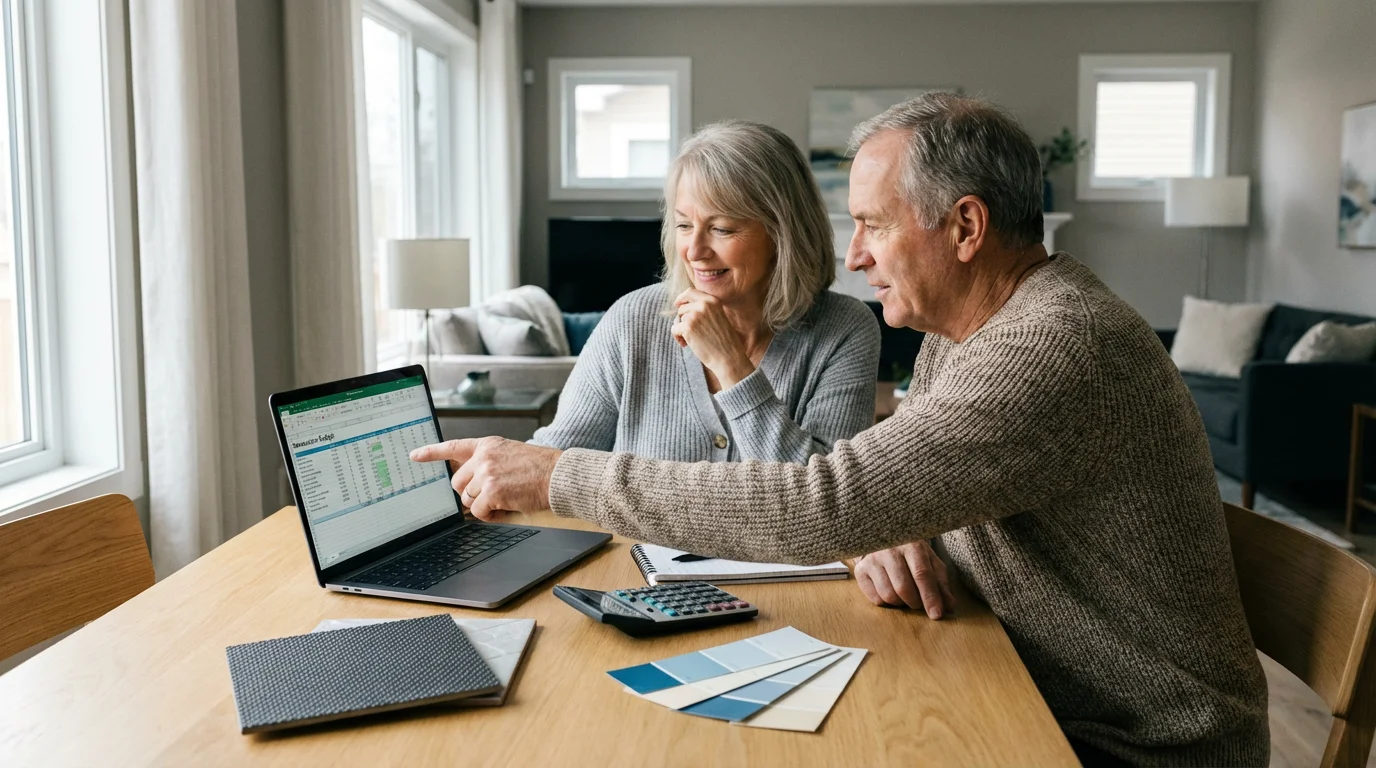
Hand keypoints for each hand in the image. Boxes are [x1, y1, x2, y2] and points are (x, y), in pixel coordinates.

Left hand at [409, 437, 561, 520]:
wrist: (557, 475)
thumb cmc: (539, 468)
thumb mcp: (510, 453)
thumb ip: (488, 461)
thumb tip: (469, 481)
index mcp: (487, 445)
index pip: (453, 447)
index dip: (432, 452)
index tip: (415, 455)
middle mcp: (484, 457)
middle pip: (458, 483)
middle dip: (470, 493)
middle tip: (489, 495)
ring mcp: (487, 473)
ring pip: (467, 499)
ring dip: (482, 505)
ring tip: (502, 500)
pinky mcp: (492, 491)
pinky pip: (479, 511)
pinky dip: (490, 515)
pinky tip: (504, 509)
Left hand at [672, 289, 754, 388]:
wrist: (728, 357)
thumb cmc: (723, 341)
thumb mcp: (718, 317)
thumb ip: (704, 309)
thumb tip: (681, 306)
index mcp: (713, 301)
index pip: (690, 292)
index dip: (681, 298)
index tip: (677, 304)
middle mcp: (704, 304)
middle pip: (682, 307)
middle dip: (682, 319)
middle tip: (688, 332)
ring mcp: (695, 315)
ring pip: (678, 319)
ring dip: (680, 330)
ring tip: (690, 341)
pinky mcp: (688, 327)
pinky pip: (674, 329)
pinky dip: (677, 338)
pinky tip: (686, 345)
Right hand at [853, 541, 956, 618]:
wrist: (882, 538)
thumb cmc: (911, 553)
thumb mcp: (930, 562)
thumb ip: (940, 583)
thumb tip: (950, 606)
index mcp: (911, 545)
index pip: (922, 574)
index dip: (930, 597)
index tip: (936, 614)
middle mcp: (889, 550)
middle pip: (903, 588)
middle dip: (915, 602)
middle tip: (919, 602)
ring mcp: (872, 559)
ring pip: (888, 595)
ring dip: (900, 603)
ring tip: (905, 596)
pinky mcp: (860, 570)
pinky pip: (875, 598)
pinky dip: (886, 602)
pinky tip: (890, 591)